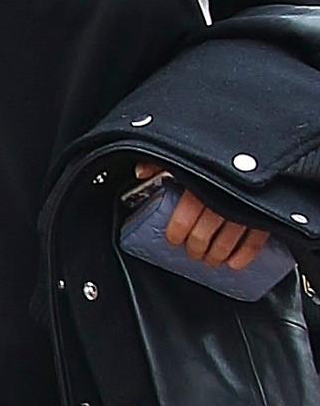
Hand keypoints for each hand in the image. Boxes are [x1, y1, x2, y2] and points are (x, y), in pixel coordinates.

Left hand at [135, 160, 271, 275]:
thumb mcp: (186, 151)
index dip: (176, 235)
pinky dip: (244, 256)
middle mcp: (221, 201)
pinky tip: (235, 263)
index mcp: (199, 187)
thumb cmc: (219, 149)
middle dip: (195, 249)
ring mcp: (244, 210)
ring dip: (215, 256)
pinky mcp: (265, 215)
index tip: (174, 239)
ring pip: (226, 244)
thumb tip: (140, 172)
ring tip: (211, 259)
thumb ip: (161, 160)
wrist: (260, 142)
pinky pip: (255, 242)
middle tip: (193, 252)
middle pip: (202, 237)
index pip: (183, 222)